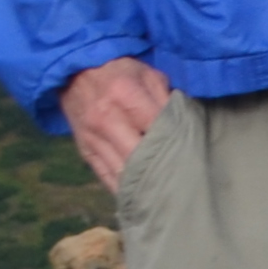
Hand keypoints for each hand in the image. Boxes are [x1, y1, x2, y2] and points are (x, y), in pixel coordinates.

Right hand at [60, 58, 173, 190]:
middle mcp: (105, 119)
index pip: (157, 128)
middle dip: (162, 169)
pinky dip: (124, 188)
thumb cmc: (119, 72)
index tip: (194, 155)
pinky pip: (105, 176)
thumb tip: (184, 126)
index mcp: (125, 95)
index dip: (176, 143)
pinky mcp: (85, 150)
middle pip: (139, 155)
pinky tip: (141, 197)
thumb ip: (167, 100)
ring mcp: (92, 138)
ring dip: (144, 184)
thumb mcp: (148, 75)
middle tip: (183, 181)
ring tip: (166, 194)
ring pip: (122, 171)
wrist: (74, 72)